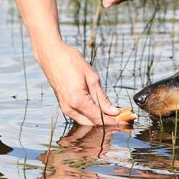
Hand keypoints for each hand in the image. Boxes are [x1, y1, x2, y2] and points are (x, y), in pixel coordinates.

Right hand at [13, 0, 135, 126]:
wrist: (51, 55)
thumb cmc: (71, 62)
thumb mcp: (92, 77)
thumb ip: (102, 97)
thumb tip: (113, 111)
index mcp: (78, 101)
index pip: (100, 118)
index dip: (115, 121)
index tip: (127, 121)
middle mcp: (70, 108)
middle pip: (94, 123)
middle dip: (110, 122)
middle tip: (124, 118)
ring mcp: (65, 108)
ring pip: (87, 121)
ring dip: (101, 120)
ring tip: (116, 114)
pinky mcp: (64, 105)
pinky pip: (81, 116)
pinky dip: (92, 115)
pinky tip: (102, 110)